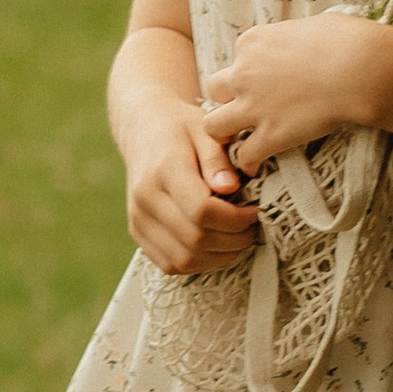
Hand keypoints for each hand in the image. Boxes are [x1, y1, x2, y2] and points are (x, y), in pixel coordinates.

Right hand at [118, 88, 260, 275]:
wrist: (144, 129)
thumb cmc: (182, 127)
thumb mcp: (205, 130)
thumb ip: (217, 159)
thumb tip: (230, 188)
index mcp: (163, 169)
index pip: (201, 210)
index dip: (236, 219)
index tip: (254, 210)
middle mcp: (145, 198)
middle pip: (194, 239)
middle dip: (233, 240)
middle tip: (252, 226)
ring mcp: (138, 219)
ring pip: (184, 259)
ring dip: (219, 256)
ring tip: (236, 236)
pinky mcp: (138, 233)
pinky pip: (171, 264)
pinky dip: (200, 262)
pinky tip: (216, 244)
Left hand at [199, 12, 392, 174]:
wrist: (360, 68)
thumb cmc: (347, 41)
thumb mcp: (313, 25)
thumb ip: (296, 35)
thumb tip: (307, 39)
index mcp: (252, 42)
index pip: (238, 58)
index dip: (251, 70)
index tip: (267, 79)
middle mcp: (244, 73)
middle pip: (214, 89)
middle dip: (226, 99)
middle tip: (243, 108)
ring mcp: (254, 106)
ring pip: (213, 125)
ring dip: (224, 133)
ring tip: (236, 140)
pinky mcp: (271, 134)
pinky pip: (245, 155)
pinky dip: (248, 163)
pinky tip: (255, 167)